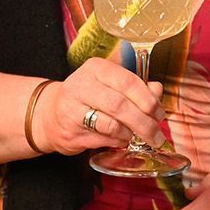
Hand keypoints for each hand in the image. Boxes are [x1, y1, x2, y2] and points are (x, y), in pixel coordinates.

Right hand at [33, 59, 164, 154]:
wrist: (50, 115)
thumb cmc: (88, 97)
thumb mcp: (110, 84)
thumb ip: (136, 86)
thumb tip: (157, 91)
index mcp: (96, 68)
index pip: (128, 82)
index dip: (148, 100)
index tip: (159, 113)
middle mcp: (82, 86)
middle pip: (121, 105)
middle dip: (144, 123)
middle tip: (156, 134)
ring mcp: (73, 110)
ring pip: (112, 125)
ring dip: (131, 134)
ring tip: (137, 136)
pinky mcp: (71, 132)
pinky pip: (103, 139)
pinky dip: (118, 142)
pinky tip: (121, 139)